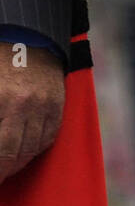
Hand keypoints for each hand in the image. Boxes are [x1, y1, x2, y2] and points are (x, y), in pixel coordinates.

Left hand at [0, 43, 64, 184]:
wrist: (28, 35)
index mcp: (5, 99)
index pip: (1, 149)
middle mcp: (27, 104)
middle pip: (14, 153)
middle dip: (3, 170)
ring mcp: (46, 104)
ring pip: (32, 149)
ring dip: (17, 162)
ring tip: (6, 167)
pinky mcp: (58, 103)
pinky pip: (48, 137)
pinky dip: (35, 149)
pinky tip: (23, 151)